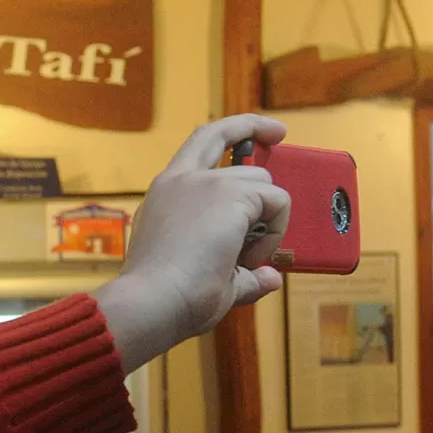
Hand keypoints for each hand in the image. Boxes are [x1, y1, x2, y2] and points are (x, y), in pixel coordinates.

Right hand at [95, 113, 291, 372]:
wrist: (152, 303)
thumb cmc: (166, 299)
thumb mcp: (203, 276)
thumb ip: (240, 273)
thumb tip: (268, 279)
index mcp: (164, 195)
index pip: (197, 145)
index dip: (229, 131)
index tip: (258, 133)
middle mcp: (180, 180)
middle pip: (225, 136)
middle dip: (256, 128)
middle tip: (280, 135)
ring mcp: (204, 184)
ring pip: (261, 181)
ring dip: (266, 219)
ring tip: (244, 259)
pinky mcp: (231, 195)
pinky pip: (276, 202)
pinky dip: (274, 233)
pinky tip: (249, 259)